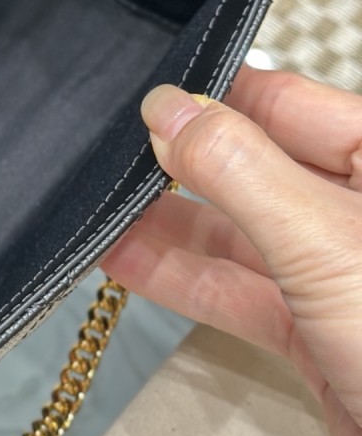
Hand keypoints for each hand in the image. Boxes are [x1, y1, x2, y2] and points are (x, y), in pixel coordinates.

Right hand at [102, 65, 361, 435]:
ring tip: (100, 214)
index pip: (288, 102)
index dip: (216, 97)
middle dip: (181, 163)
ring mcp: (341, 278)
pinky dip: (182, 281)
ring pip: (240, 234)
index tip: (148, 99)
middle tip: (110, 157)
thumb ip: (239, 169)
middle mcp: (359, 215)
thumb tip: (172, 110)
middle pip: (258, 167)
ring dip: (168, 226)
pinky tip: (128, 264)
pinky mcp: (321, 337)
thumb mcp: (322, 241)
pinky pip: (239, 293)